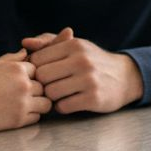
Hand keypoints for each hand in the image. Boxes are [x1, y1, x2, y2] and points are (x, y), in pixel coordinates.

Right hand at [0, 50, 51, 134]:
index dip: (32, 75)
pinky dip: (32, 115)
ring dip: (39, 103)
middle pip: (45, 85)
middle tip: (25, 93)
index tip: (22, 80)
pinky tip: (19, 112)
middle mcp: (24, 85)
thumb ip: (12, 59)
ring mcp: (23, 103)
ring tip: (26, 103)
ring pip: (46, 102)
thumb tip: (26, 52)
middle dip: (37, 89)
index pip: (39, 69)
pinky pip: (37, 117)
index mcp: (17, 69)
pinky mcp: (19, 120)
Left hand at [24, 28, 144, 114]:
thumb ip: (48, 43)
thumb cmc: (93, 61)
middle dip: (43, 84)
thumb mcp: (74, 46)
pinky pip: (63, 106)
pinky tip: (71, 101)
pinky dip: (63, 106)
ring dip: (53, 97)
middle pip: (42, 77)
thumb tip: (25, 43)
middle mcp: (82, 60)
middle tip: (52, 85)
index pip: (37, 60)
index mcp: (74, 44)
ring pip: (51, 93)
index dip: (36, 70)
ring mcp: (89, 79)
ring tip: (62, 93)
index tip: (45, 74)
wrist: (125, 77)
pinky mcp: (94, 98)